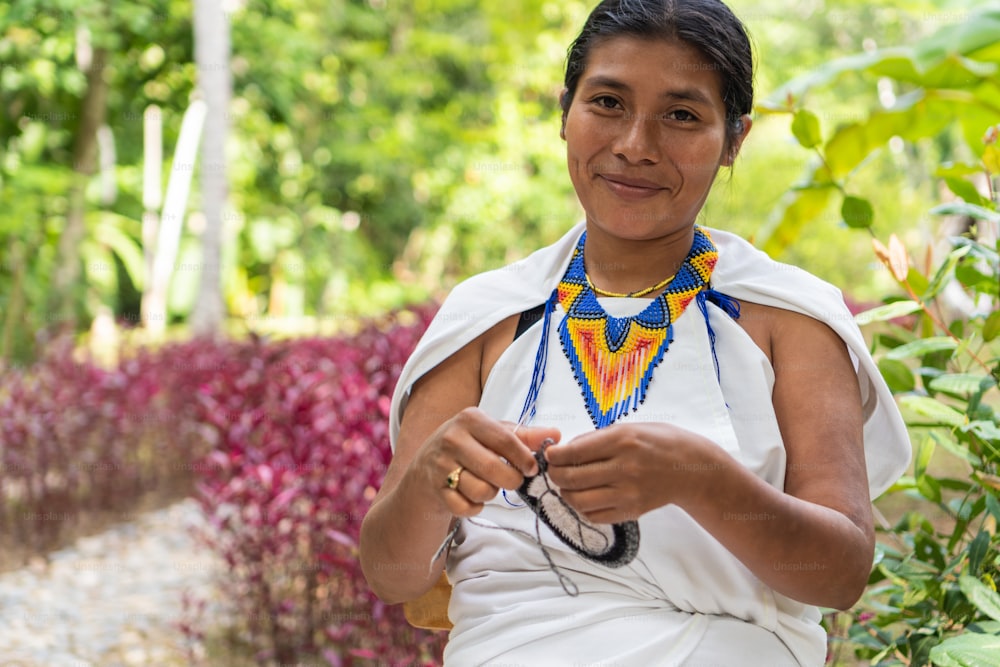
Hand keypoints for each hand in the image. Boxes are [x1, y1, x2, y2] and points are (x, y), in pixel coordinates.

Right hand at [409, 407, 559, 517]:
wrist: (426, 466)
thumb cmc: (469, 446)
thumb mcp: (495, 434)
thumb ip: (525, 436)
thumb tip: (556, 434)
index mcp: (470, 419)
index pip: (506, 441)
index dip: (524, 459)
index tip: (532, 469)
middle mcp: (452, 438)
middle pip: (495, 469)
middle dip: (511, 481)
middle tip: (512, 480)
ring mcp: (440, 464)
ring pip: (481, 490)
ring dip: (490, 494)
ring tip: (486, 485)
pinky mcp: (435, 489)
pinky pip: (465, 507)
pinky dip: (474, 507)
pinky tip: (471, 496)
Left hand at [544, 422, 722, 523]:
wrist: (692, 469)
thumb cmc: (659, 443)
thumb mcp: (629, 428)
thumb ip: (597, 439)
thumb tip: (565, 450)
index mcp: (621, 441)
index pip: (573, 453)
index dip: (554, 455)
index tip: (550, 454)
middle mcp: (624, 468)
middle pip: (571, 479)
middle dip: (555, 475)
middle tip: (555, 470)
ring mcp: (627, 493)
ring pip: (578, 501)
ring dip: (566, 493)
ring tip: (569, 484)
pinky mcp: (631, 511)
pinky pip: (594, 515)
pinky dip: (583, 507)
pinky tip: (586, 496)